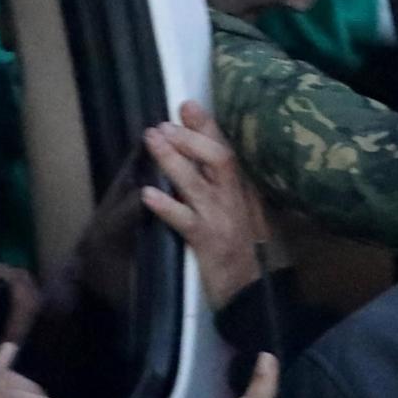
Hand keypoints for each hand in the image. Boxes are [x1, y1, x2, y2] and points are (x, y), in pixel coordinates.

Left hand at [141, 102, 274, 309]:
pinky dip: (167, 206)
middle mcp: (235, 200)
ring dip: (175, 160)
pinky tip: (148, 194)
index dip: (208, 127)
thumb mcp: (242, 213)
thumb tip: (201, 159)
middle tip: (164, 124)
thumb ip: (225, 187)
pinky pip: (186, 221)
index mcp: (243, 190)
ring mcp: (222, 220)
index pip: (228, 150)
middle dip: (192, 138)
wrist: (249, 292)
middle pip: (219, 159)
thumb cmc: (241, 251)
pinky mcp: (208, 242)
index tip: (188, 105)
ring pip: (199, 183)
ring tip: (153, 140)